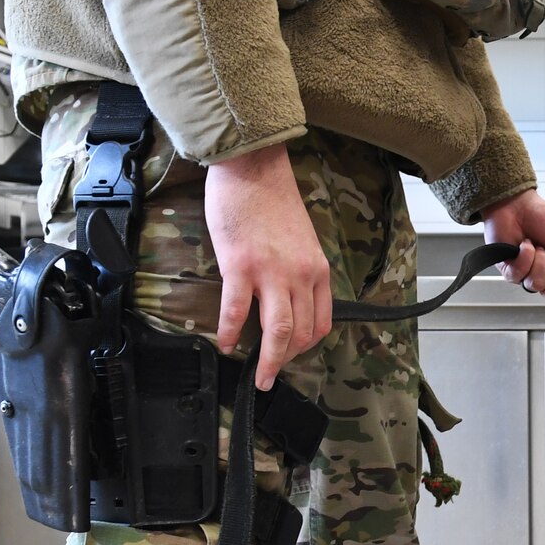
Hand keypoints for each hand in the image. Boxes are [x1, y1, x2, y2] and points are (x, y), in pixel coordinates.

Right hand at [204, 143, 330, 390]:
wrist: (252, 167)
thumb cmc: (272, 201)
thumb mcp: (301, 241)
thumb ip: (299, 271)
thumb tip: (287, 299)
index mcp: (318, 270)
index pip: (321, 321)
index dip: (306, 345)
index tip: (292, 355)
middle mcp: (301, 275)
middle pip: (301, 332)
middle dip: (286, 361)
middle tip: (269, 377)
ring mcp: (272, 273)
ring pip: (278, 330)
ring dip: (267, 360)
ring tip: (256, 376)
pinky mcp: (240, 266)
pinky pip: (236, 311)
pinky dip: (229, 333)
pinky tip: (223, 345)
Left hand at [482, 189, 544, 308]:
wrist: (519, 205)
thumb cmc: (544, 219)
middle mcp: (544, 277)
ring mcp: (526, 276)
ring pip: (536, 285)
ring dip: (540, 262)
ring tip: (537, 246)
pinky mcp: (509, 271)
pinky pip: (518, 276)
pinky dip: (525, 257)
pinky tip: (525, 245)